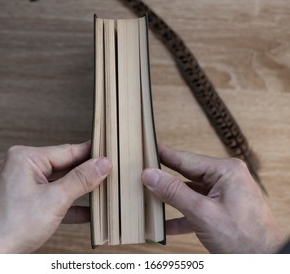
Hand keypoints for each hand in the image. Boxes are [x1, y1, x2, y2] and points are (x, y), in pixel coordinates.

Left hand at [0, 142, 110, 252]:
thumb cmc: (11, 227)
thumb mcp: (55, 200)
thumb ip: (81, 180)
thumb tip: (102, 164)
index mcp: (26, 158)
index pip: (67, 151)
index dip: (91, 154)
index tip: (109, 154)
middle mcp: (23, 166)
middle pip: (65, 167)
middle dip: (87, 174)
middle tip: (109, 174)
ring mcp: (24, 184)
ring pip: (60, 182)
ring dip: (80, 190)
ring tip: (102, 190)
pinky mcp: (26, 200)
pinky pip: (52, 196)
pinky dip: (69, 204)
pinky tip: (87, 212)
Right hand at [142, 145, 284, 252]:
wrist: (266, 262)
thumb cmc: (244, 239)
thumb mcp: (202, 213)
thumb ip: (174, 192)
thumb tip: (150, 175)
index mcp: (225, 171)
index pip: (186, 159)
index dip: (164, 155)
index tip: (148, 148)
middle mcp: (225, 178)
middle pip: (186, 174)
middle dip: (164, 176)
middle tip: (143, 171)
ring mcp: (224, 193)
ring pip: (189, 191)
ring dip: (171, 198)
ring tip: (148, 196)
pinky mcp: (222, 208)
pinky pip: (196, 206)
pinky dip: (182, 214)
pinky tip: (165, 223)